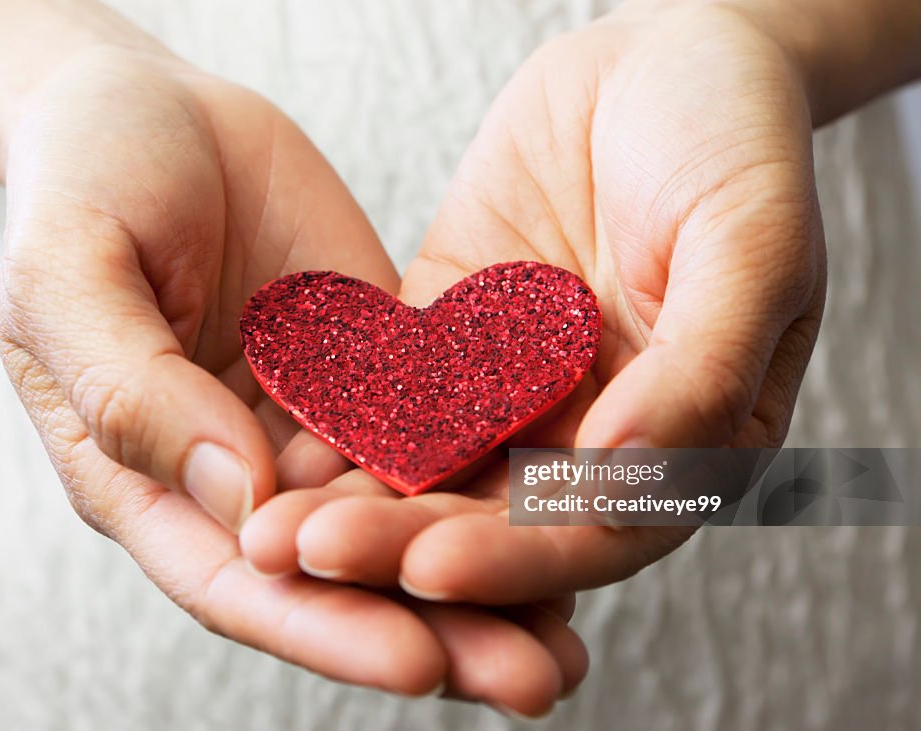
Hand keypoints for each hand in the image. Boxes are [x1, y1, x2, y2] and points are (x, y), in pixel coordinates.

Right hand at [0, 41, 586, 714]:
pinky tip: (567, 505)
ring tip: (569, 633)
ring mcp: (316, 419)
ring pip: (403, 516)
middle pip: (339, 575)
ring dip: (485, 576)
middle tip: (531, 680)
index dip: (324, 627)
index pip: (239, 581)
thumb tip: (238, 493)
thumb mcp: (70, 277)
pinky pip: (437, 424)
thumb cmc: (83, 185)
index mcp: (154, 477)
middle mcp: (245, 468)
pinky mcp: (374, 366)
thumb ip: (135, 391)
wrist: (149, 112)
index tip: (416, 662)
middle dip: (434, 631)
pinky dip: (494, 471)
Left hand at [241, 1, 825, 603]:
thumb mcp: (753, 243)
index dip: (518, 560)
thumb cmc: (735, 141)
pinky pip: (392, 385)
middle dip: (405, 546)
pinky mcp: (452, 338)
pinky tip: (277, 436)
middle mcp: (590, 435)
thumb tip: (627, 473)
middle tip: (311, 556)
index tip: (432, 570)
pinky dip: (340, 415)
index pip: (596, 532)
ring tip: (270, 526)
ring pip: (432, 468)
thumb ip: (702, 366)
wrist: (660, 63)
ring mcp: (515, 389)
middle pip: (495, 519)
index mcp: (685, 444)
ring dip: (355, 501)